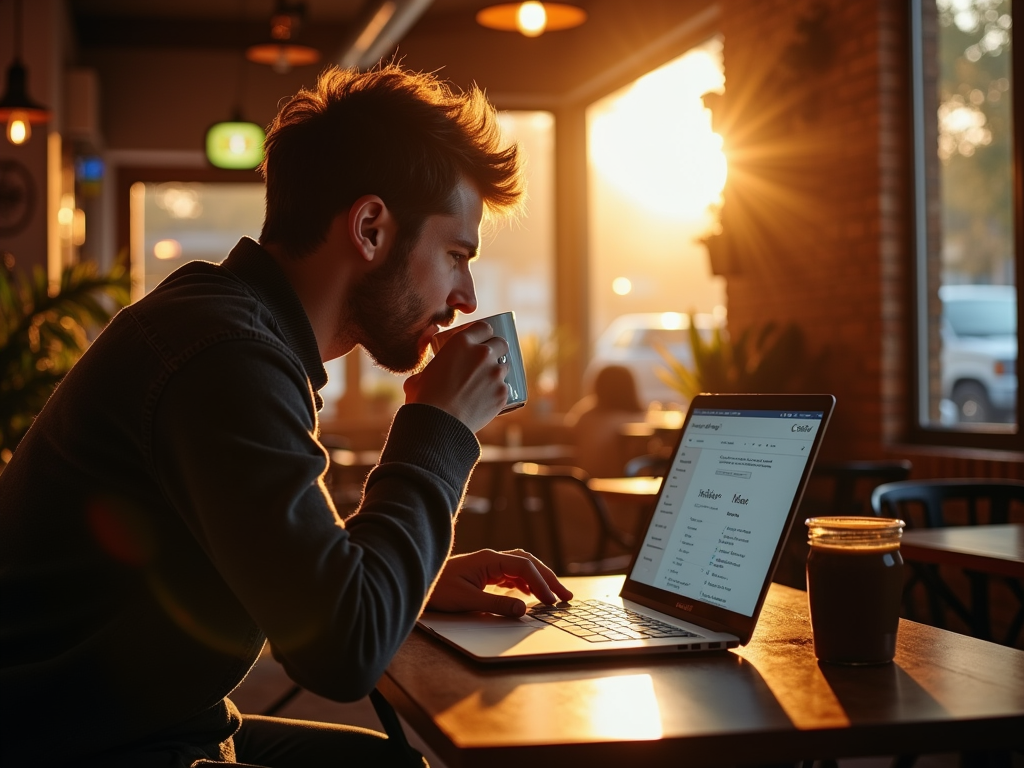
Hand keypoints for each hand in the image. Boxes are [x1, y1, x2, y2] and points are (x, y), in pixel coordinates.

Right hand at [403, 321, 510, 432]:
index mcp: (462, 342)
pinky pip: (505, 388)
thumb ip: (429, 367)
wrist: (438, 425)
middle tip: (488, 360)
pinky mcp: (503, 393)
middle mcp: (483, 353)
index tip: (482, 341)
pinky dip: (498, 392)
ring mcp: (495, 373)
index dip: (484, 334)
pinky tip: (487, 399)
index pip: (484, 327)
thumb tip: (425, 370)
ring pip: (505, 366)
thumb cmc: (424, 399)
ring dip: (498, 371)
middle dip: (497, 349)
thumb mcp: (420, 376)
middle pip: (501, 343)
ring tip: (488, 381)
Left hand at [426, 548, 573, 616]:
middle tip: (565, 596)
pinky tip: (530, 594)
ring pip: (522, 567)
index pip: (524, 566)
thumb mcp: (467, 600)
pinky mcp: (485, 572)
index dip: (541, 583)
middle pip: (528, 563)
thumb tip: (523, 609)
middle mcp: (491, 558)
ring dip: (539, 579)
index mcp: (489, 560)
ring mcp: (488, 564)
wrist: (417, 579)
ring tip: (554, 596)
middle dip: (548, 578)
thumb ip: (496, 605)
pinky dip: (526, 582)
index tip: (551, 600)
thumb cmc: (438, 590)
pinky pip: (512, 573)